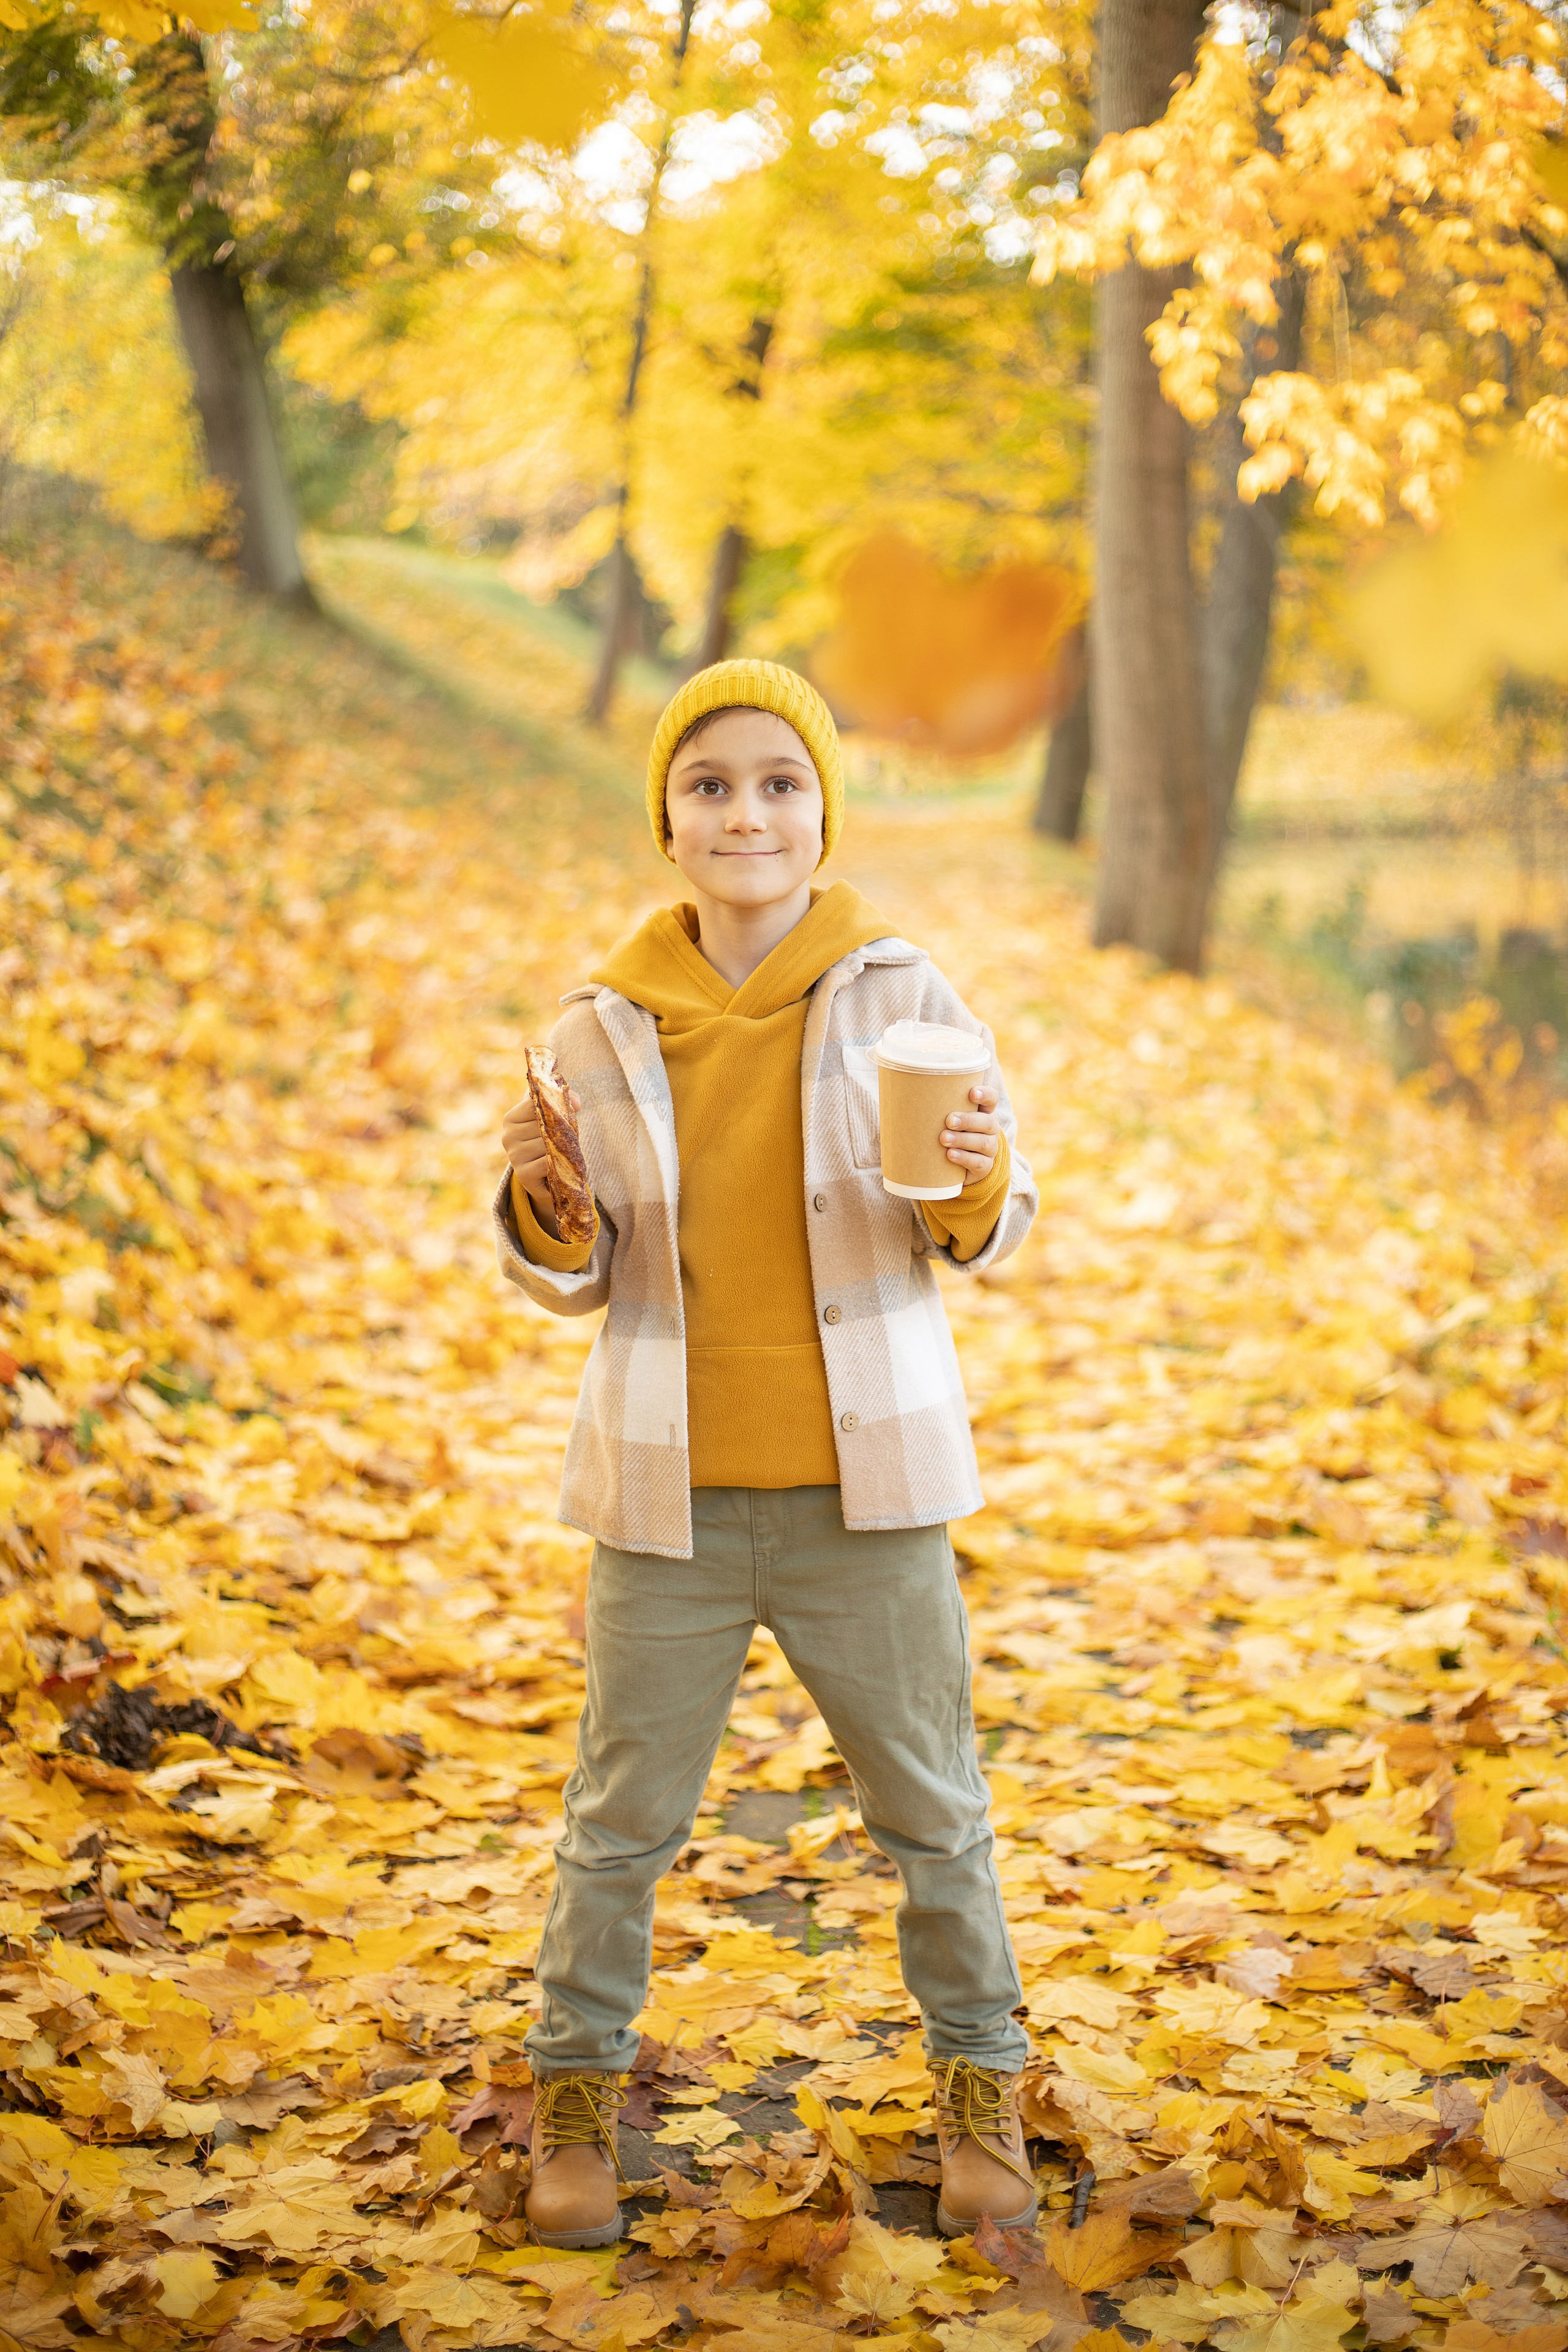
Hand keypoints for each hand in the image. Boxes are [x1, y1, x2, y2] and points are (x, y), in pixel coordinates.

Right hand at [501, 1084, 581, 1240]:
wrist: (547, 1178)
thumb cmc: (550, 1142)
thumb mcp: (553, 1118)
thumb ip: (562, 1101)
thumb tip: (576, 1102)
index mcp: (510, 1119)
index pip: (535, 1103)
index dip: (556, 1105)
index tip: (573, 1108)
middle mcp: (508, 1136)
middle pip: (543, 1124)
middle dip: (560, 1130)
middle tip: (564, 1139)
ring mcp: (514, 1156)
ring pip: (547, 1144)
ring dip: (560, 1148)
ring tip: (561, 1153)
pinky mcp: (523, 1174)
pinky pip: (547, 1162)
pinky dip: (557, 1163)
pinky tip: (557, 1166)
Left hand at [941, 1083, 1000, 1186]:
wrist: (958, 1166)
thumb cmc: (948, 1133)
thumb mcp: (945, 1119)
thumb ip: (937, 1108)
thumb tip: (902, 1095)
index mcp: (983, 1112)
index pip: (991, 1099)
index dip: (985, 1095)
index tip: (971, 1093)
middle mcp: (990, 1129)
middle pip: (988, 1122)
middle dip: (968, 1120)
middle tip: (949, 1121)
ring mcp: (989, 1148)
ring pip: (983, 1143)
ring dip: (962, 1140)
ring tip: (944, 1139)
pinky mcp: (985, 1166)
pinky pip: (978, 1163)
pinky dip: (964, 1158)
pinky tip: (950, 1155)